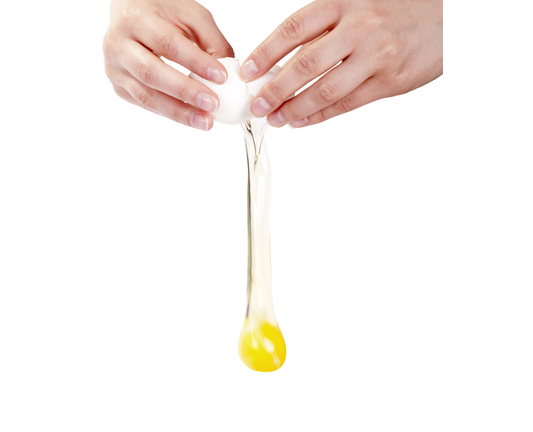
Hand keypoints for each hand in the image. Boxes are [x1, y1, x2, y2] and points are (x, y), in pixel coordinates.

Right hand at [103, 0, 233, 130]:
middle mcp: (118, 44)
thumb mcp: (191, 16)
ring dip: (178, 112)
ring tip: (204, 121)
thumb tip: (229, 75)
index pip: (168, 44)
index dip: (195, 62)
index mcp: (136, 18)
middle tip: (212, 104)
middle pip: (152, 73)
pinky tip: (189, 117)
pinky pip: (145, 104)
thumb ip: (212, 41)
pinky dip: (169, 113)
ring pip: (146, 96)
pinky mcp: (119, 85)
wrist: (130, 13)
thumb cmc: (162, 13)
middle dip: (185, 92)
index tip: (221, 77)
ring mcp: (115, 67)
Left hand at [239, 0, 442, 127]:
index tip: (247, 71)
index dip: (266, 52)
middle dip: (275, 88)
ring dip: (295, 108)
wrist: (450, 15)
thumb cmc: (400, 7)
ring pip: (326, 89)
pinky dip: (322, 115)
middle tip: (257, 104)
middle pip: (305, 64)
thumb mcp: (359, 2)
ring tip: (276, 118)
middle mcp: (359, 28)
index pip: (294, 30)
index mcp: (345, 2)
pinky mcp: (392, 81)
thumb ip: (327, 25)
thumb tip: (286, 56)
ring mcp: (377, 57)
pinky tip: (303, 121)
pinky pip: (349, 103)